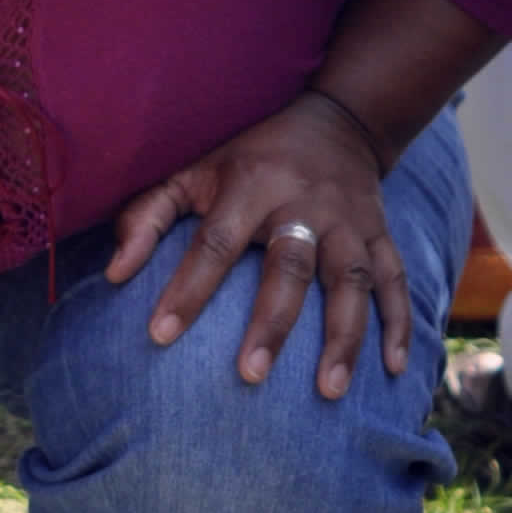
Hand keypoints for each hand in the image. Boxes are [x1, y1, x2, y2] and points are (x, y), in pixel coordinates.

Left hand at [106, 86, 409, 397]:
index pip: (215, 242)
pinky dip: (399, 324)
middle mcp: (304, 204)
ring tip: (329, 391)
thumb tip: (112, 275)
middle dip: (271, 323)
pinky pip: (396, 280)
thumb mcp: (193, 171)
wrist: (336, 121)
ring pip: (351, 281)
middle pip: (290, 267)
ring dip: (344, 337)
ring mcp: (349, 221)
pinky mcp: (381, 235)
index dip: (187, 288)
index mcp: (251, 186)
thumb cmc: (248, 159)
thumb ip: (147, 217)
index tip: (159, 336)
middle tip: (251, 375)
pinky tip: (394, 369)